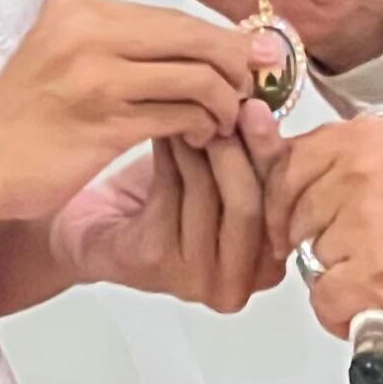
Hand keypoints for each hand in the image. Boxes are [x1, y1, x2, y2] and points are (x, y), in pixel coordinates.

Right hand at [0, 0, 265, 226]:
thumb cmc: (26, 116)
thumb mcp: (70, 56)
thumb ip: (129, 45)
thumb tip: (211, 44)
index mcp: (79, 7)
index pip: (173, 15)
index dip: (222, 37)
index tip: (253, 56)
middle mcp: (87, 31)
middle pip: (192, 36)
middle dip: (237, 63)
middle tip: (254, 89)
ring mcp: (95, 76)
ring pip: (196, 75)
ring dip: (224, 102)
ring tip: (223, 120)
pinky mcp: (104, 122)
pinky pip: (181, 115)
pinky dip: (205, 125)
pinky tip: (203, 137)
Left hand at [48, 107, 287, 311]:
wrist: (95, 227)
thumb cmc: (162, 200)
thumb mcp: (221, 175)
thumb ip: (252, 153)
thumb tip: (263, 101)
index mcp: (269, 263)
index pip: (287, 206)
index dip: (274, 152)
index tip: (259, 106)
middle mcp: (239, 282)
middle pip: (252, 203)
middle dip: (239, 145)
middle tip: (225, 102)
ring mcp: (197, 279)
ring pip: (209, 192)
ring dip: (197, 141)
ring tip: (188, 105)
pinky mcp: (157, 264)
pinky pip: (171, 191)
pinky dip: (169, 151)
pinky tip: (163, 126)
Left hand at [269, 114, 382, 337]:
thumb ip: (357, 160)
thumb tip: (311, 179)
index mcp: (363, 139)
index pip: (286, 164)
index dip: (285, 200)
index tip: (294, 218)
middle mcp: (356, 175)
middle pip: (291, 216)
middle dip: (313, 240)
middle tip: (349, 254)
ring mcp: (362, 225)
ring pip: (309, 260)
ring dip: (335, 277)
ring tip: (377, 277)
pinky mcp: (374, 276)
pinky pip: (325, 301)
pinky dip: (342, 315)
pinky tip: (372, 307)